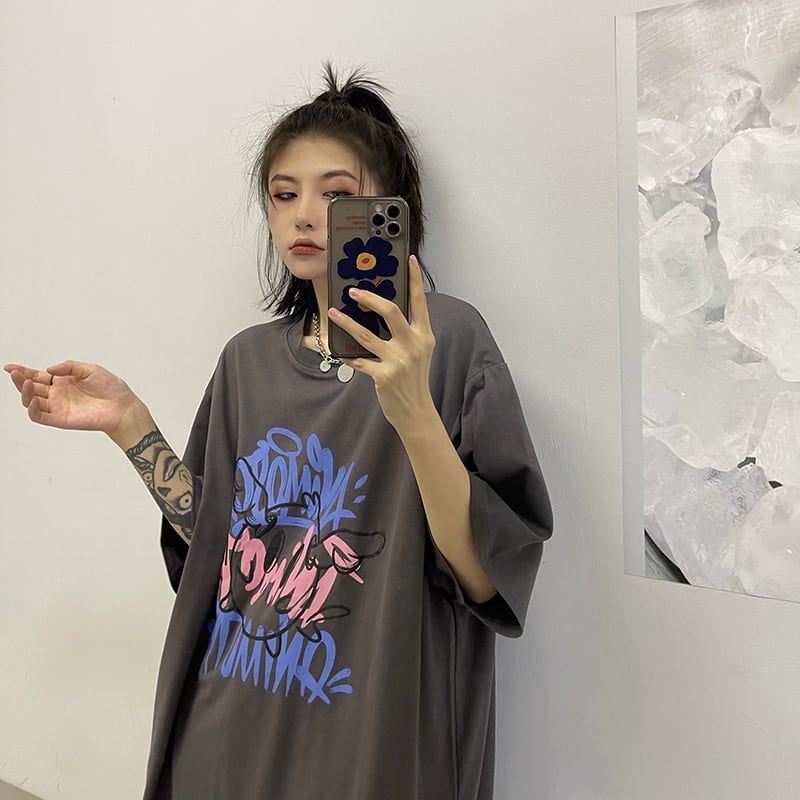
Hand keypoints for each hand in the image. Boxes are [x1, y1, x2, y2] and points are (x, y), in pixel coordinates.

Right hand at [4, 360, 143, 439]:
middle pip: (31, 387)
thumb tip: (49, 369)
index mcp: (63, 381)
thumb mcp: (91, 369)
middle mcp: (58, 394)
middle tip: (15, 373)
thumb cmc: (111, 389)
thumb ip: (70, 367)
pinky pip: (40, 417)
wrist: (123, 407)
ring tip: (26, 383)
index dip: (23, 371)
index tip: (9, 367)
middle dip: (20, 380)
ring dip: (25, 393)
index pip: (38, 375)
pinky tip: (31, 402)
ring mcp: (58, 407)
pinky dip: (32, 410)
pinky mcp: (60, 419)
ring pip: (32, 401)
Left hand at [327, 255, 436, 433]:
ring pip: (367, 334)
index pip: (420, 302)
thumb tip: (380, 310)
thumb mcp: (417, 352)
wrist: (416, 411)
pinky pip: (359, 360)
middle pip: (391, 312)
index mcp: (423, 336)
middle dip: (369, 298)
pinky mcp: (383, 376)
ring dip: (347, 322)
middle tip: (354, 291)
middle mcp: (413, 345)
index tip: (409, 260)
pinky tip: (339, 351)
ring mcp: (398, 361)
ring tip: (334, 312)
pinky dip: (347, 355)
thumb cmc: (413, 379)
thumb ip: (406, 332)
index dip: (414, 279)